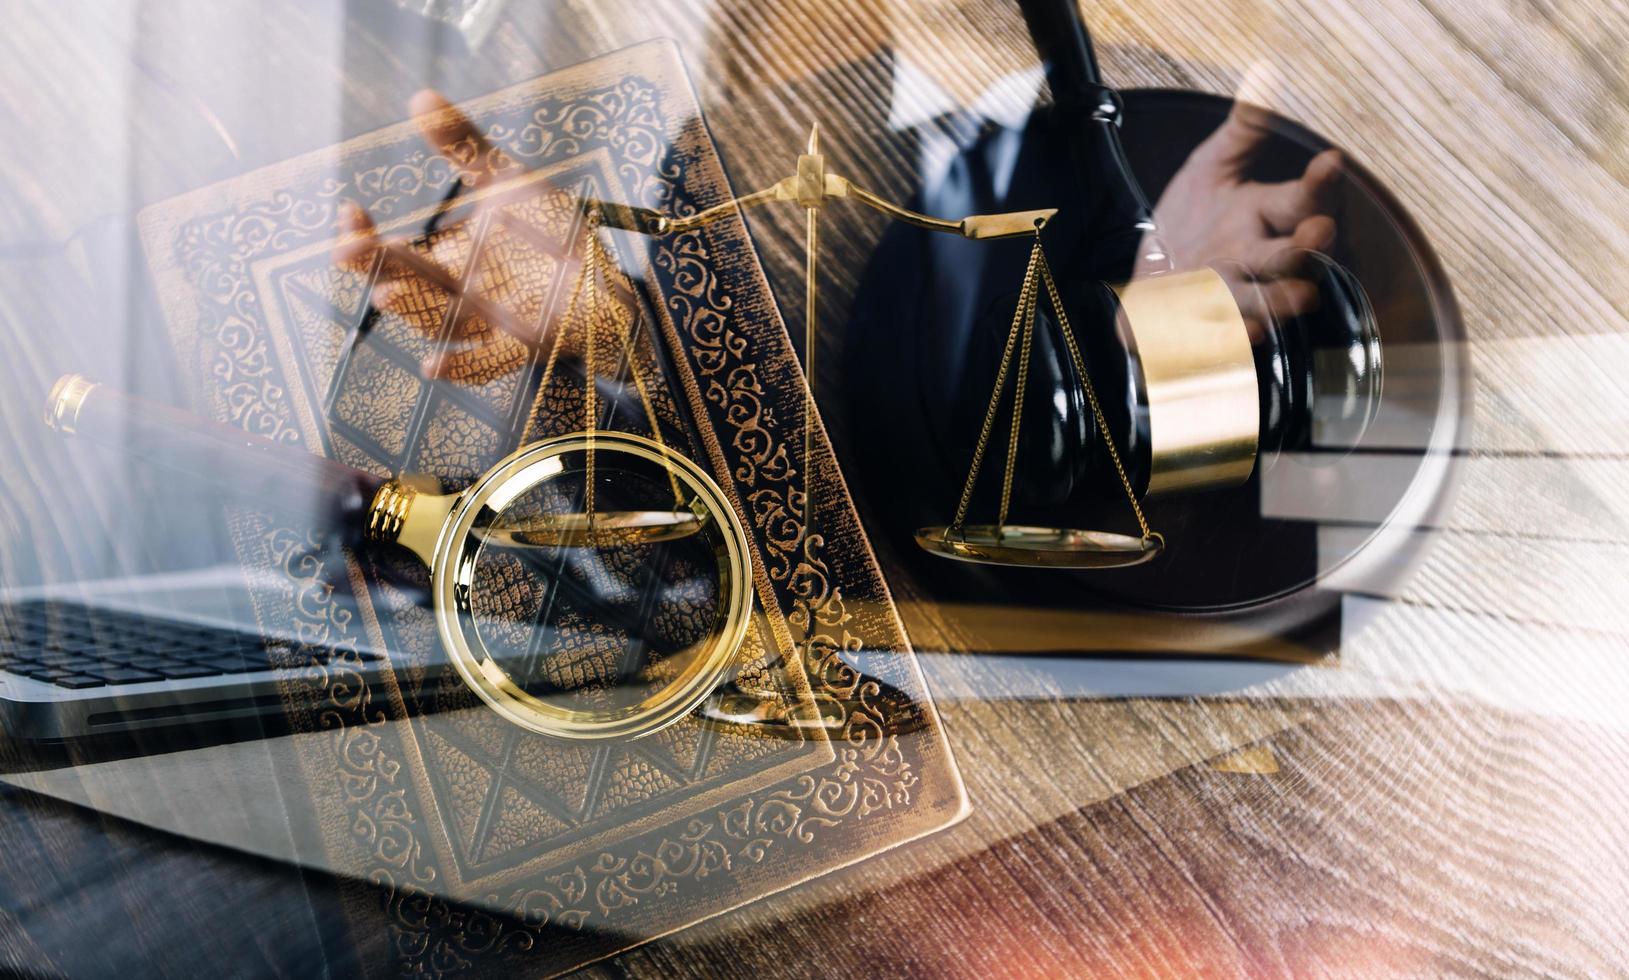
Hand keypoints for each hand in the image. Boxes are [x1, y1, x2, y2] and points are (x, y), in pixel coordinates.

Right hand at [332, 90, 577, 384]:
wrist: (607, 279)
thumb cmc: (550, 235)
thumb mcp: (507, 182)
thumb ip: (464, 147)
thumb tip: (419, 97)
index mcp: (447, 260)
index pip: (392, 253)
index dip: (365, 238)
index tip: (348, 213)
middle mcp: (460, 295)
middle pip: (407, 287)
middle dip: (379, 268)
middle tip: (349, 248)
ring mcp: (490, 324)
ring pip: (439, 325)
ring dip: (412, 311)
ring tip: (388, 293)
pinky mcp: (525, 344)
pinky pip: (487, 365)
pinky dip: (461, 368)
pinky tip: (434, 368)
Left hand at [1134, 102, 1341, 329]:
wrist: (1151, 273)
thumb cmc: (1191, 218)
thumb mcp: (1211, 166)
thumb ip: (1242, 130)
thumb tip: (1267, 78)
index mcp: (1265, 215)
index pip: (1301, 198)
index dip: (1318, 181)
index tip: (1331, 159)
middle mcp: (1256, 257)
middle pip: (1290, 255)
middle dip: (1305, 246)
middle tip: (1319, 231)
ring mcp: (1232, 293)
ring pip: (1265, 299)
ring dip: (1283, 298)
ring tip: (1301, 296)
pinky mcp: (1205, 324)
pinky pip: (1224, 334)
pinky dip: (1234, 335)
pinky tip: (1248, 332)